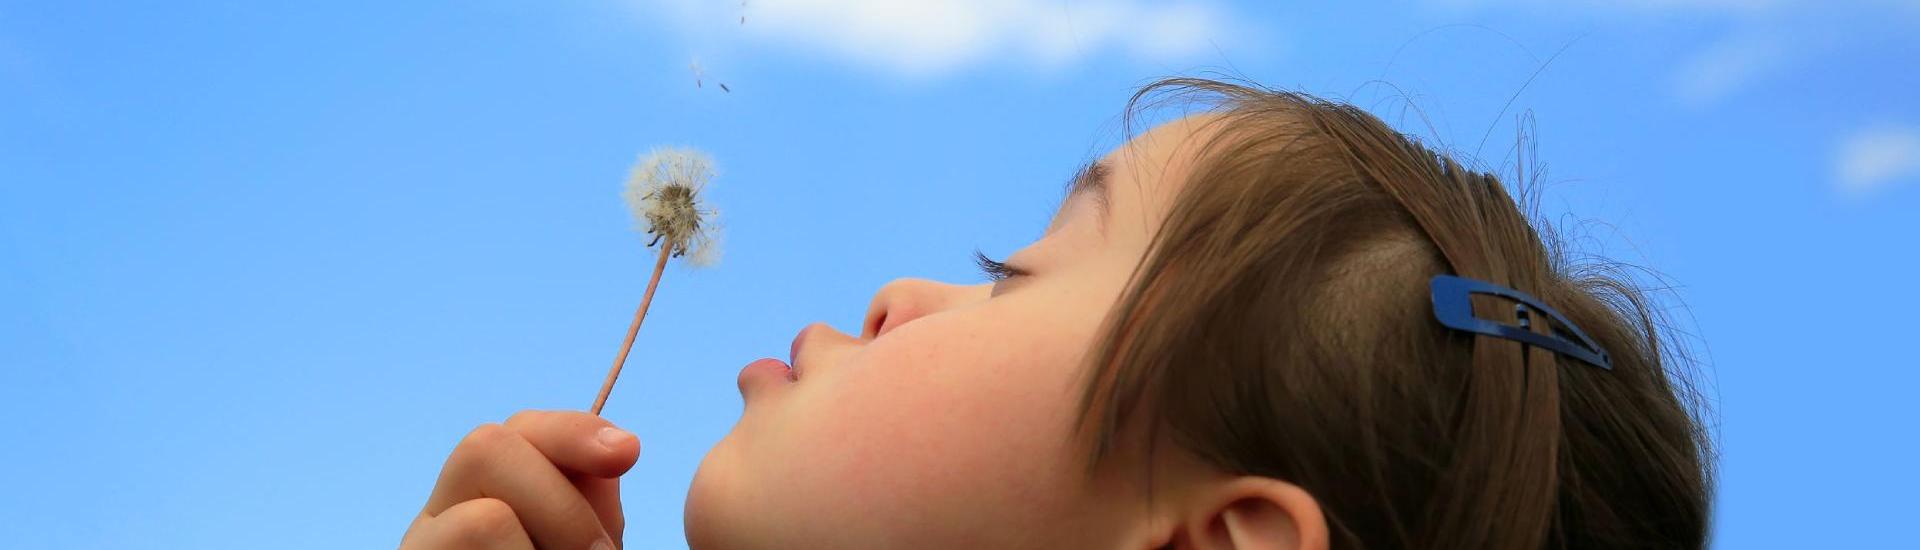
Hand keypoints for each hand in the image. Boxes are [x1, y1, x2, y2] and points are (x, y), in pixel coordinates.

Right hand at [400, 410, 641, 549]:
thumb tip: (616, 447)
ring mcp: (419, 544)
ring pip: (483, 518)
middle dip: (561, 504)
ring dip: (547, 548)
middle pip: (485, 447)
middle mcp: (440, 513)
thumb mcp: (582, 545)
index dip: (574, 430)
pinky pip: (472, 547)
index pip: (514, 431)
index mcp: (482, 494)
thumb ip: (590, 498)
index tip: (628, 451)